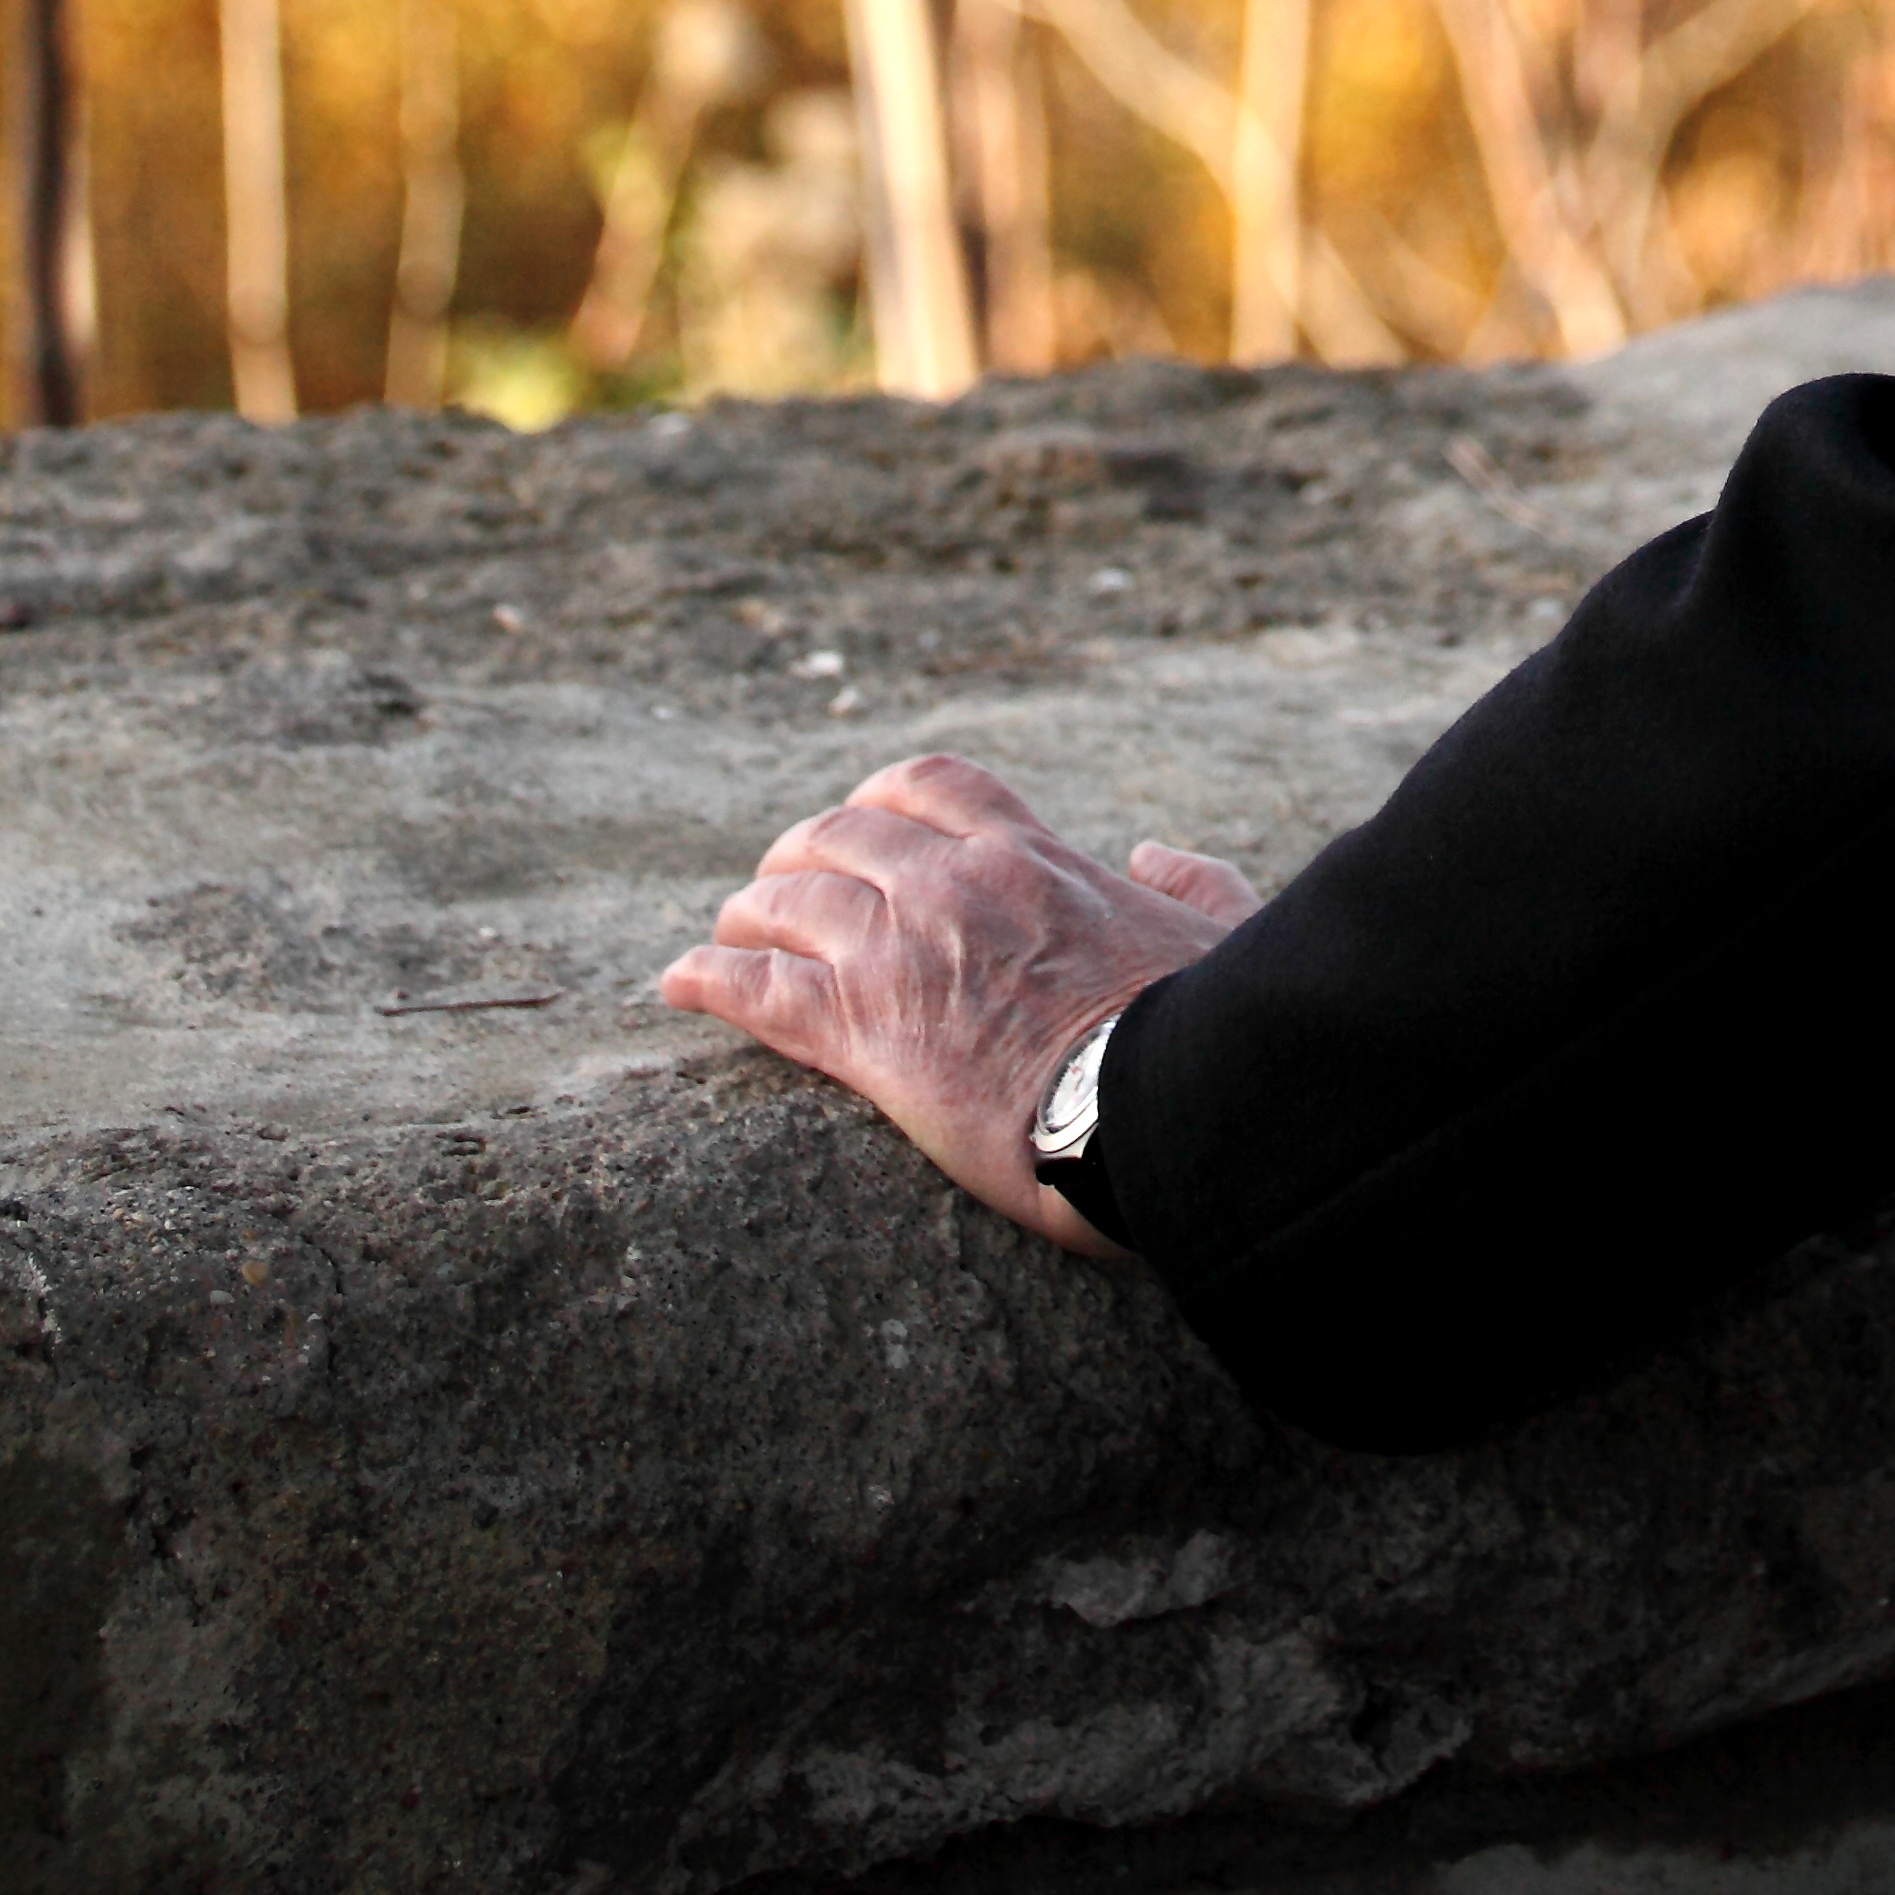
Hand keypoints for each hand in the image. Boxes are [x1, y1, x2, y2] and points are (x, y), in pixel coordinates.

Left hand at [658, 749, 1261, 1255]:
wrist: (1157, 1107)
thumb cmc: (1203, 1027)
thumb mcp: (1219, 930)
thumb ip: (1193, 882)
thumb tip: (1157, 859)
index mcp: (1031, 854)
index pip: (931, 786)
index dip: (879, 798)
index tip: (861, 821)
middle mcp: (952, 883)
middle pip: (839, 834)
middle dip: (798, 855)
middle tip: (778, 886)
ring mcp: (900, 952)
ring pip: (787, 904)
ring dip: (747, 913)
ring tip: (725, 934)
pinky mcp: (864, 1034)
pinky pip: (757, 990)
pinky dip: (708, 979)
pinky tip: (675, 985)